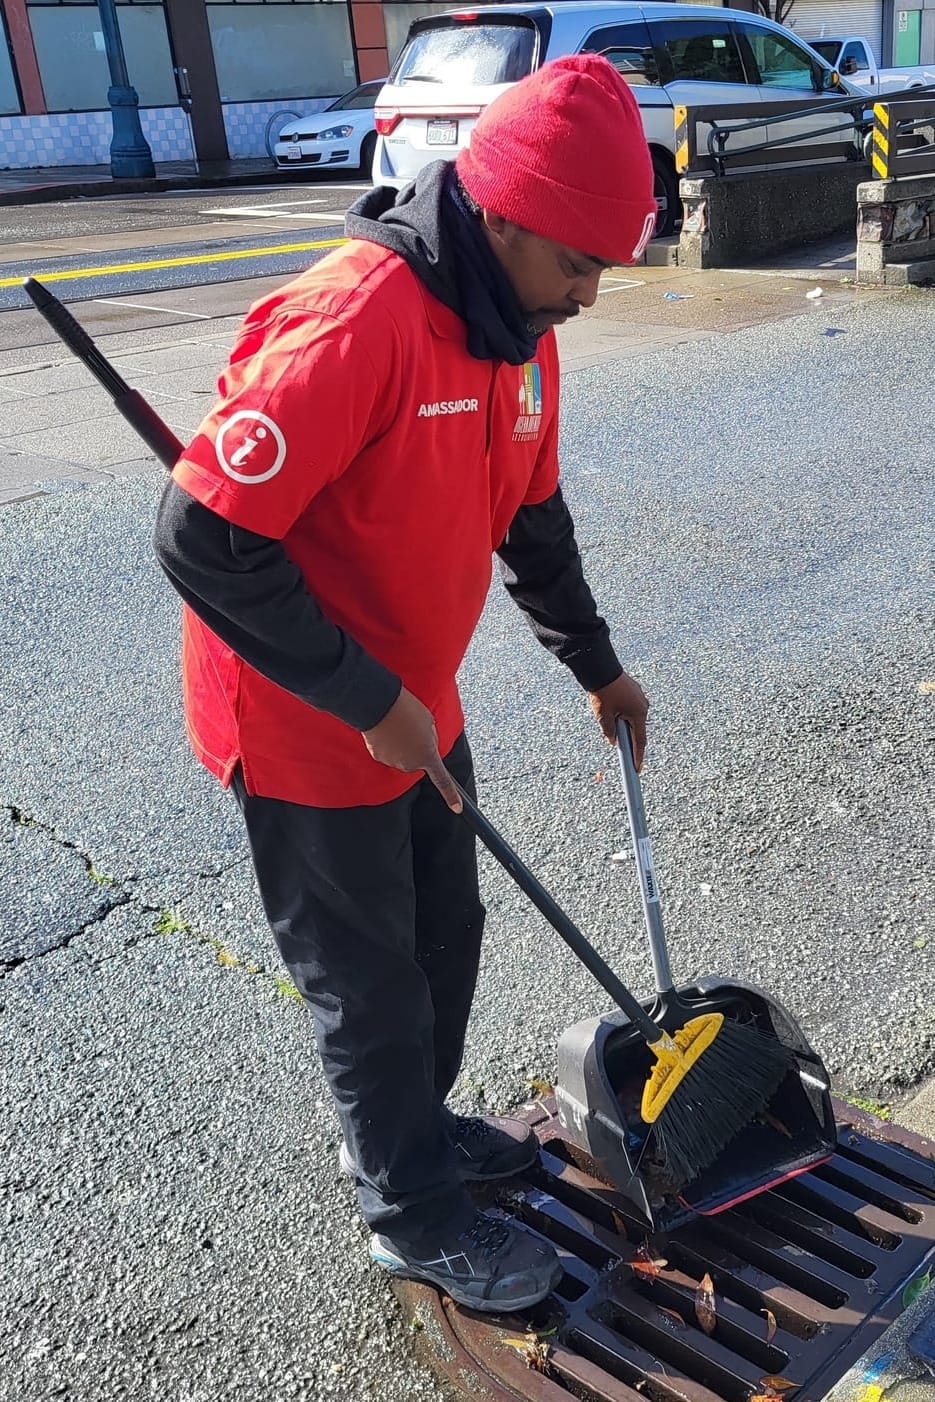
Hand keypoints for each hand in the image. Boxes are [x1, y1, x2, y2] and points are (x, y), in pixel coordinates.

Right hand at [362, 687, 461, 812]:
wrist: (380, 705)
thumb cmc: (408, 711)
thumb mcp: (429, 722)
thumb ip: (431, 739)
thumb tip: (427, 747)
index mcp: (428, 756)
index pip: (442, 780)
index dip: (450, 795)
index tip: (457, 808)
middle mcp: (410, 764)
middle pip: (418, 761)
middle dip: (418, 749)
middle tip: (414, 729)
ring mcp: (393, 762)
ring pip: (403, 757)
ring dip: (403, 745)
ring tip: (399, 726)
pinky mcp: (378, 757)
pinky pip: (388, 753)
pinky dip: (388, 743)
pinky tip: (387, 729)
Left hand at [588, 671, 648, 770]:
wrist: (601, 668)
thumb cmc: (603, 693)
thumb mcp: (603, 716)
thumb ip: (608, 732)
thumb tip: (612, 740)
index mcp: (638, 714)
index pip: (639, 741)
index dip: (638, 757)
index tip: (637, 768)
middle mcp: (643, 706)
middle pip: (636, 728)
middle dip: (628, 737)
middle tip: (623, 751)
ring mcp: (640, 697)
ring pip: (632, 717)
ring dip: (624, 723)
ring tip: (610, 720)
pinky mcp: (634, 691)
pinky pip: (630, 707)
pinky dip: (623, 713)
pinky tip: (613, 712)